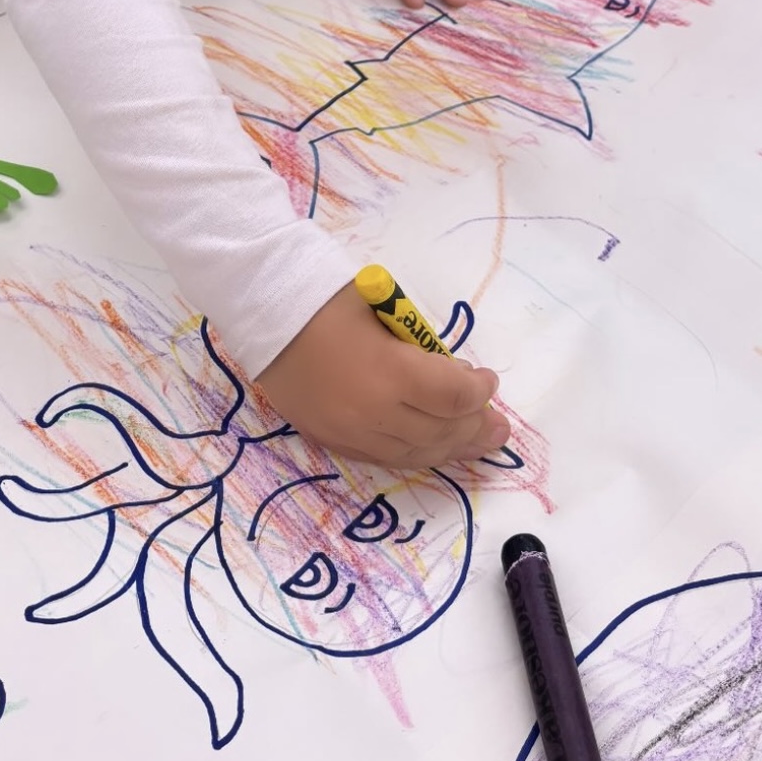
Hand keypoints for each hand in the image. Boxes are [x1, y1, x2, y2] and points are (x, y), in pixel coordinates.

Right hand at [256, 283, 510, 469]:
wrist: (263, 315)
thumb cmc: (327, 302)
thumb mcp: (387, 314)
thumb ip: (422, 350)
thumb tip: (453, 378)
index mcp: (390, 374)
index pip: (454, 398)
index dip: (480, 392)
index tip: (486, 380)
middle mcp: (374, 414)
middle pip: (441, 432)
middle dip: (476, 428)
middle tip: (498, 425)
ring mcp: (350, 433)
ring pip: (416, 454)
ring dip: (451, 448)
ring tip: (477, 444)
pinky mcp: (332, 441)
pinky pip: (386, 459)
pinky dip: (416, 454)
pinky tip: (432, 448)